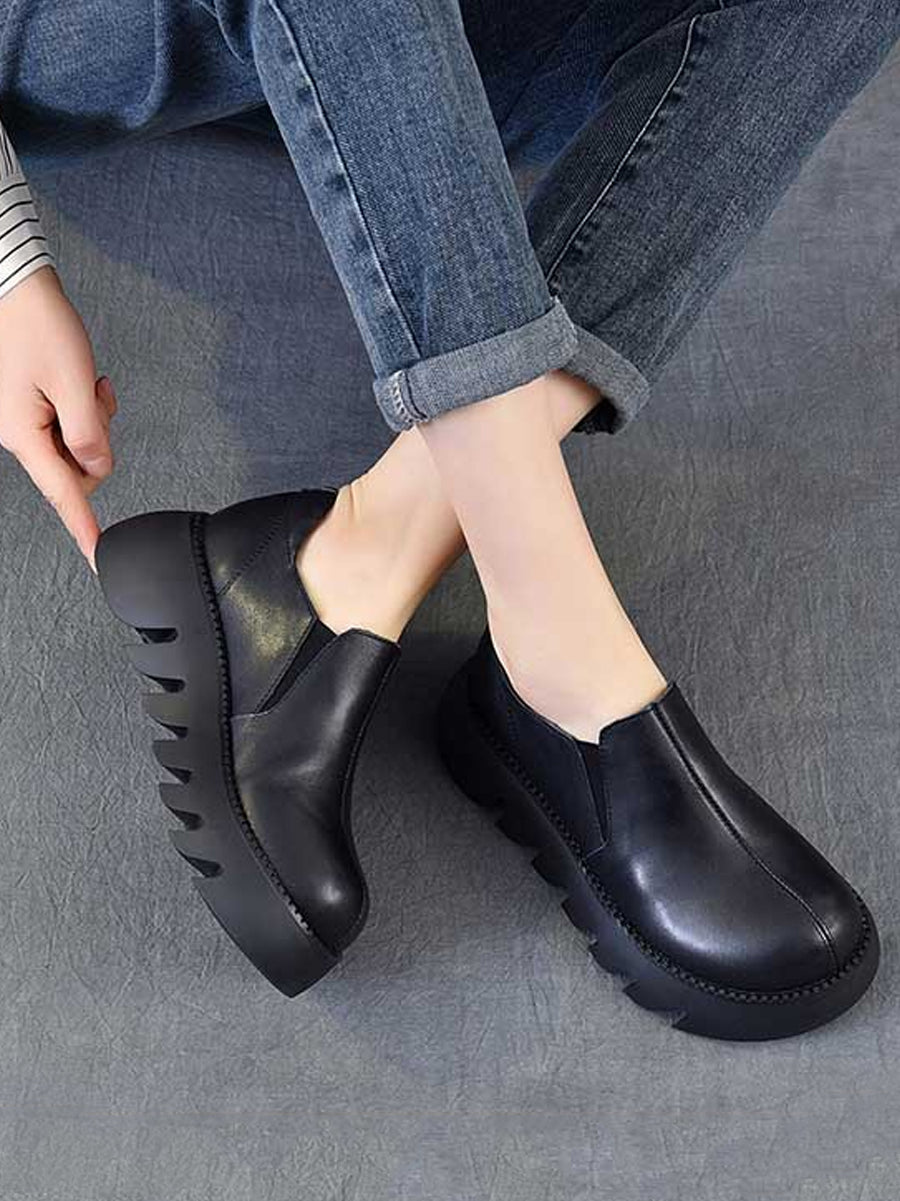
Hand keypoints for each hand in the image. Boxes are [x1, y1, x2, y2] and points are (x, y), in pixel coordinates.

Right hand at [0, 265, 116, 568]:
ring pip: (76, 443)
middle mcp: (18, 433)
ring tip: (88, 381)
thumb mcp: (74, 385)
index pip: (63, 494)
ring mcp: (22, 420)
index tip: (99, 557)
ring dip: (93, 418)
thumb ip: (90, 435)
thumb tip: (95, 467)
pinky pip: (68, 422)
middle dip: (98, 441)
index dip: (84, 528)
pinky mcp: (29, 405)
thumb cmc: (37, 325)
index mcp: (24, 435)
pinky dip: (84, 406)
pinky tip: (83, 380)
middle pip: (78, 467)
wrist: (15, 284)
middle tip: (97, 399)